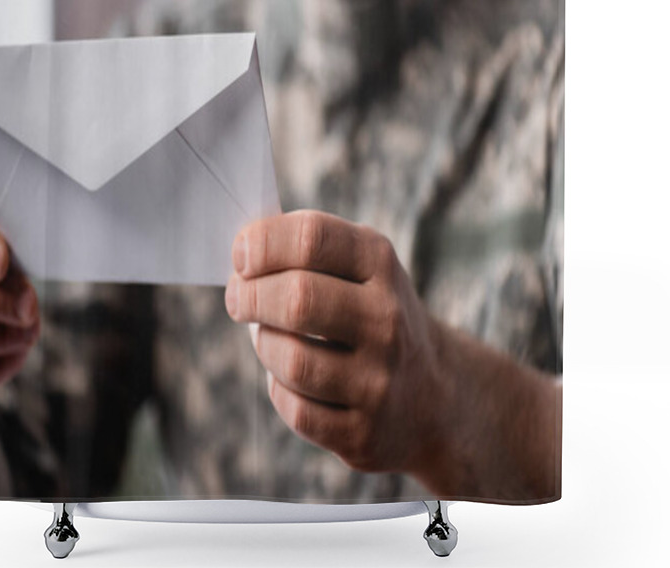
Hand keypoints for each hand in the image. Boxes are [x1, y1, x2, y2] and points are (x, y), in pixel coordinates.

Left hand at [225, 209, 442, 475]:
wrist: (432, 393)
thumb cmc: (371, 314)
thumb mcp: (360, 267)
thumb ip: (306, 250)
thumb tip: (242, 249)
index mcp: (380, 264)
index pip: (312, 237)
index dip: (263, 242)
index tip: (239, 256)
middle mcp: (387, 318)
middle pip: (298, 299)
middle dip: (249, 296)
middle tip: (237, 299)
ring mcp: (379, 379)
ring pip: (291, 360)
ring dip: (264, 345)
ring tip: (265, 336)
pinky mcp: (364, 432)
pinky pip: (296, 410)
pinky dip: (279, 389)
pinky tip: (288, 377)